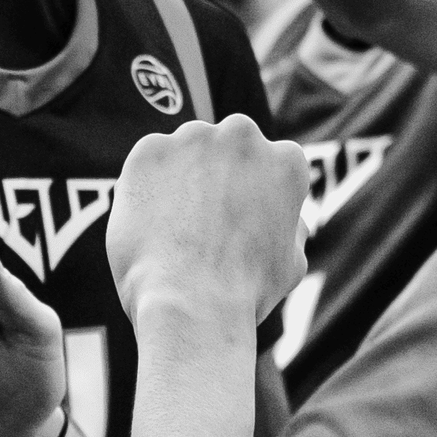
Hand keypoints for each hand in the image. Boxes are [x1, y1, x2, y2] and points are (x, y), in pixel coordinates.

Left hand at [106, 115, 308, 334]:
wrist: (190, 301)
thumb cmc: (245, 292)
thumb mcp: (292, 263)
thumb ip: (292, 229)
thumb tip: (291, 218)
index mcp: (286, 160)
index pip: (265, 165)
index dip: (246, 194)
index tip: (231, 220)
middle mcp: (242, 136)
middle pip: (223, 149)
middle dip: (212, 177)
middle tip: (198, 224)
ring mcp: (193, 139)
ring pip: (182, 153)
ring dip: (178, 179)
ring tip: (171, 230)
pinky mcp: (150, 150)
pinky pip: (146, 165)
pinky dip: (144, 189)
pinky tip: (149, 225)